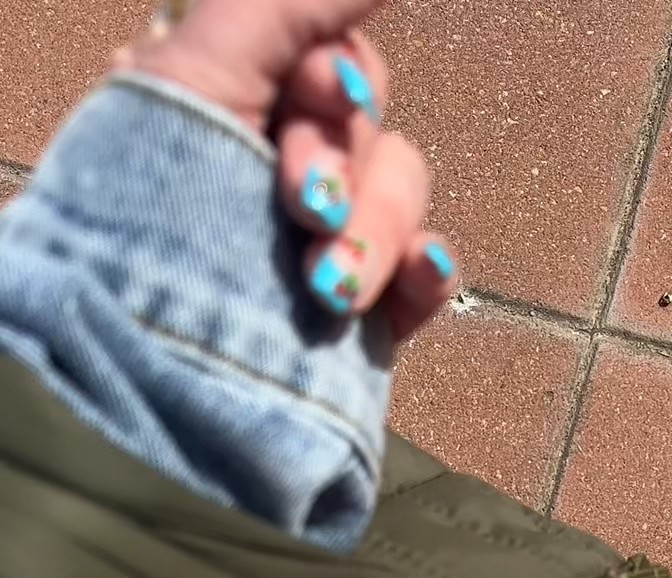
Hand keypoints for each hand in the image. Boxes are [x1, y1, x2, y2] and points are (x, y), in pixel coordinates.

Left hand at [115, 0, 454, 343]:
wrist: (155, 359)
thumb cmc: (154, 206)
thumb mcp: (203, 68)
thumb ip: (292, 4)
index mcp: (241, 108)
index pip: (335, 65)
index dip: (339, 79)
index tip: (318, 95)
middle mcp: (284, 173)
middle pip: (373, 132)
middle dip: (341, 169)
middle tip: (302, 209)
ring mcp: (328, 246)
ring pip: (403, 199)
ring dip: (374, 234)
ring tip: (324, 287)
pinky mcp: (363, 318)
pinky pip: (426, 276)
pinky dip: (428, 273)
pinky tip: (419, 274)